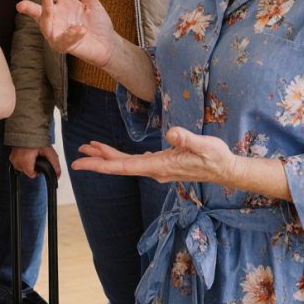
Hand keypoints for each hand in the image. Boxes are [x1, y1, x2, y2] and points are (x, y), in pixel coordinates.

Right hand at [9, 145, 60, 178]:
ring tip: (30, 156)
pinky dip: (20, 161)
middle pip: (26, 172)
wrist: (28, 131)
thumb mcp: (48, 152)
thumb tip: (58, 174)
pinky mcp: (11, 156)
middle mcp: (18, 161)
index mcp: (26, 161)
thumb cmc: (37, 140)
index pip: (31, 174)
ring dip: (25, 165)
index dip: (37, 170)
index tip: (38, 163)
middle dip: (31, 167)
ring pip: (20, 169)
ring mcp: (13, 158)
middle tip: (35, 158)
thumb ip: (54, 164)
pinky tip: (25, 155)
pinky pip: (16, 164)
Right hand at [17, 0, 114, 68]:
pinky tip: (80, 29)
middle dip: (29, 7)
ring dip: (45, 14)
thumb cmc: (97, 23)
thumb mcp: (93, 5)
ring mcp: (57, 32)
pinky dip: (70, 34)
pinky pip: (63, 41)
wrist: (108, 43)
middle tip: (21, 3)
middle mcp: (56, 17)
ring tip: (47, 0)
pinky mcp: (64, 46)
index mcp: (61, 3)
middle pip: (39, 10)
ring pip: (45, 25)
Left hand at [71, 128, 236, 184]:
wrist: (226, 169)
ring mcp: (158, 168)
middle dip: (97, 160)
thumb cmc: (215, 157)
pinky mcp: (162, 164)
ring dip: (107, 157)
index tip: (80, 164)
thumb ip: (187, 139)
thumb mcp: (204, 145)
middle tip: (78, 154)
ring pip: (126, 164)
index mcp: (158, 166)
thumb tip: (171, 133)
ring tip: (90, 148)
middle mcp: (154, 170)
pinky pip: (135, 162)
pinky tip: (116, 154)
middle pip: (119, 166)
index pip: (122, 167)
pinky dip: (121, 157)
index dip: (99, 165)